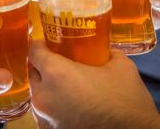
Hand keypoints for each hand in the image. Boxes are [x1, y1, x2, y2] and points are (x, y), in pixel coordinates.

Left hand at [28, 39, 159, 128]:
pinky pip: (45, 113)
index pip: (34, 52)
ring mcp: (45, 117)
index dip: (39, 44)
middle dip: (42, 66)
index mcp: (56, 73)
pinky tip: (68, 104)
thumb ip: (108, 53)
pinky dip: (52, 106)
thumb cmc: (126, 100)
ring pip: (37, 95)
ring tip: (64, 85)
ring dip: (46, 87)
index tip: (45, 42)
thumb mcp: (121, 66)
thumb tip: (106, 50)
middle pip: (33, 73)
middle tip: (57, 62)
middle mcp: (44, 95)